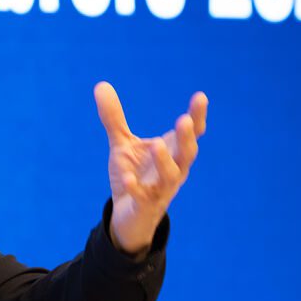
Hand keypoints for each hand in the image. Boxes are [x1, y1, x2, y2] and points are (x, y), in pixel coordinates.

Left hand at [95, 82, 207, 255]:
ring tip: (156, 144)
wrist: (128, 216)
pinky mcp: (145, 206)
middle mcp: (173, 171)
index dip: (198, 117)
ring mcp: (161, 190)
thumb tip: (100, 85)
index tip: (200, 97)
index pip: (190, 134)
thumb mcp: (123, 145)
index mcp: (172, 153)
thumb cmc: (133, 176)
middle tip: (184, 120)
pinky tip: (128, 179)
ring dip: (165, 161)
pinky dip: (136, 188)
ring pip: (170, 177)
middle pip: (187, 154)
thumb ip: (114, 118)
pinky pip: (143, 198)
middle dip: (186, 138)